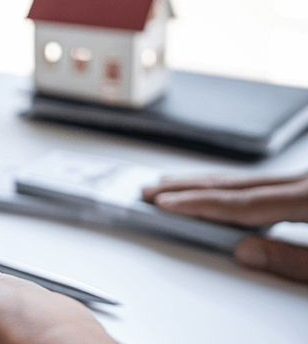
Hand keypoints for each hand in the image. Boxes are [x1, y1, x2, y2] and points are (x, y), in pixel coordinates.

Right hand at [143, 173, 307, 282]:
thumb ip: (293, 260)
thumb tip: (246, 252)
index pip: (241, 202)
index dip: (198, 204)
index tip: (164, 204)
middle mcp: (305, 183)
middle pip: (236, 186)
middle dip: (189, 189)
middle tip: (152, 191)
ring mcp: (305, 183)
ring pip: (247, 182)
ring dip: (207, 187)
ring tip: (172, 188)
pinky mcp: (307, 189)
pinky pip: (261, 185)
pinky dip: (232, 190)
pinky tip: (217, 192)